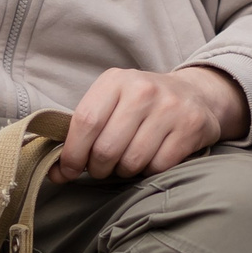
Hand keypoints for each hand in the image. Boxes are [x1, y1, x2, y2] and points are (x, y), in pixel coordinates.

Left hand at [59, 64, 247, 180]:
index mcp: (115, 81)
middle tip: (102, 168)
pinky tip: (151, 158)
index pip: (85, 122)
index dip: (72, 154)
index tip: (67, 171)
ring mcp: (170, 108)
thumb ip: (83, 130)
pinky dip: (149, 171)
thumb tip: (57, 171)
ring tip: (127, 161)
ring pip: (132, 162)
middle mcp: (143, 90)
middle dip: (98, 168)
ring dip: (124, 171)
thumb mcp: (111, 101)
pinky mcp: (190, 127)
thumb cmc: (141, 105)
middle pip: (106, 148)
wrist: (195, 94)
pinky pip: (158, 166)